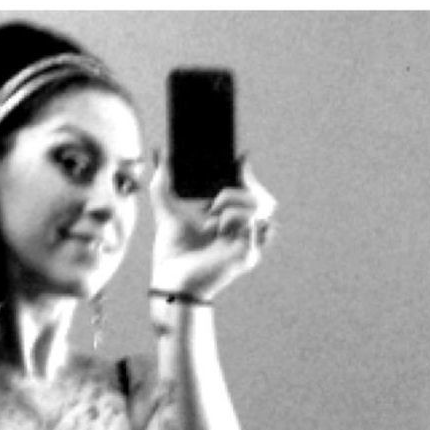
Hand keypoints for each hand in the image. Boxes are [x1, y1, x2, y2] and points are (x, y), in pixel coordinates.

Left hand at [149, 158, 276, 301]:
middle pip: (266, 200)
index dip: (249, 173)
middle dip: (245, 187)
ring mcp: (248, 244)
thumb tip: (163, 152)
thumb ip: (164, 178)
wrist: (171, 277)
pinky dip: (234, 218)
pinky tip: (217, 227)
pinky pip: (253, 224)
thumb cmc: (173, 249)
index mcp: (230, 219)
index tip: (240, 159)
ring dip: (234, 201)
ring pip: (262, 207)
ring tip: (211, 214)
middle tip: (218, 194)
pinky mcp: (247, 255)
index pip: (252, 192)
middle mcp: (243, 231)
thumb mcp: (165, 206)